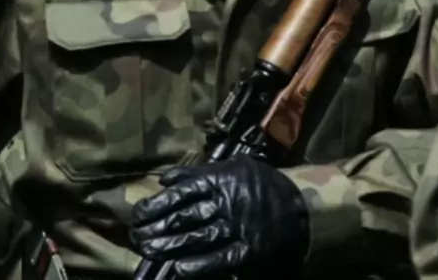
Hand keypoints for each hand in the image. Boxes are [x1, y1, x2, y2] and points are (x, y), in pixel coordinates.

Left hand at [131, 157, 308, 278]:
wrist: (302, 207)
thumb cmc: (264, 185)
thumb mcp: (233, 168)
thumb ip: (199, 173)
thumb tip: (165, 179)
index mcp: (222, 179)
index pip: (183, 191)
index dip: (158, 203)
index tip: (139, 213)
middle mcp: (227, 202)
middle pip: (185, 215)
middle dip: (158, 226)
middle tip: (135, 236)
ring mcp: (238, 228)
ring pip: (197, 237)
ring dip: (170, 246)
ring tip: (148, 251)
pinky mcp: (248, 252)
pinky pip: (220, 260)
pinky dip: (199, 266)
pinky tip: (179, 269)